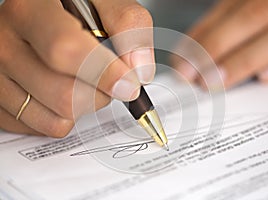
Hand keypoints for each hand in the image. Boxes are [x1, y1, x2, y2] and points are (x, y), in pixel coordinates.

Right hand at [0, 0, 153, 136]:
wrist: (42, 18)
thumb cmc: (72, 9)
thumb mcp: (103, 2)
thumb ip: (128, 25)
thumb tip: (139, 70)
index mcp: (31, 11)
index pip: (66, 50)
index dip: (104, 72)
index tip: (129, 84)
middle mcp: (7, 45)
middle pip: (65, 96)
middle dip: (100, 92)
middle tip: (106, 76)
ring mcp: (0, 79)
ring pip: (58, 118)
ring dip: (85, 106)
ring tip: (83, 80)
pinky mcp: (3, 105)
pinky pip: (47, 128)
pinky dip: (67, 117)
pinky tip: (66, 91)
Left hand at [173, 0, 267, 87]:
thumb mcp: (264, 0)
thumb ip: (238, 13)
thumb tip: (200, 43)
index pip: (232, 4)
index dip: (204, 32)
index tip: (182, 59)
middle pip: (254, 14)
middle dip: (217, 46)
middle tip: (193, 76)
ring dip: (245, 60)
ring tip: (215, 81)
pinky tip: (264, 79)